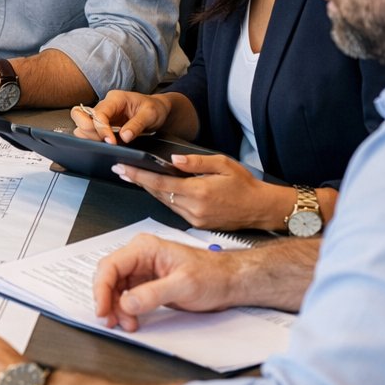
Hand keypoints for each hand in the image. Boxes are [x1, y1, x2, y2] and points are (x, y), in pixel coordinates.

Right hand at [72, 90, 171, 143]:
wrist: (159, 110)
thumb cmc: (155, 108)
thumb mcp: (151, 114)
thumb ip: (137, 125)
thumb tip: (124, 136)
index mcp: (115, 99)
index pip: (98, 113)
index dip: (101, 128)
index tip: (111, 141)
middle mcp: (105, 106)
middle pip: (80, 115)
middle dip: (86, 130)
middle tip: (102, 142)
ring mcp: (102, 116)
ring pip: (82, 125)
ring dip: (89, 137)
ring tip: (106, 145)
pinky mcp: (104, 126)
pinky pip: (90, 133)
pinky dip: (93, 140)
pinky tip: (106, 146)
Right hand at [92, 232, 241, 331]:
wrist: (230, 282)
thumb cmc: (213, 276)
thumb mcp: (184, 286)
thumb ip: (153, 294)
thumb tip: (126, 303)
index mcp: (145, 248)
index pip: (111, 266)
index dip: (101, 289)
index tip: (102, 310)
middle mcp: (139, 257)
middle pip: (109, 277)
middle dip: (108, 301)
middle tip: (111, 321)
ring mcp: (142, 270)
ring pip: (115, 288)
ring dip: (116, 308)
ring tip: (127, 324)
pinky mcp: (146, 283)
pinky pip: (126, 295)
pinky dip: (126, 309)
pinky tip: (132, 320)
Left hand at [110, 156, 292, 230]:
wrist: (262, 208)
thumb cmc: (245, 185)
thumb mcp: (223, 164)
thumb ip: (196, 162)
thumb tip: (173, 159)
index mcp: (199, 192)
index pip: (160, 183)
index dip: (138, 176)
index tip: (122, 168)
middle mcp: (195, 208)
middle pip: (158, 193)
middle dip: (138, 181)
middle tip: (122, 169)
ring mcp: (195, 219)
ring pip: (164, 202)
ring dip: (150, 190)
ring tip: (135, 176)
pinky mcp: (198, 224)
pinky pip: (174, 209)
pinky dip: (165, 198)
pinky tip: (159, 188)